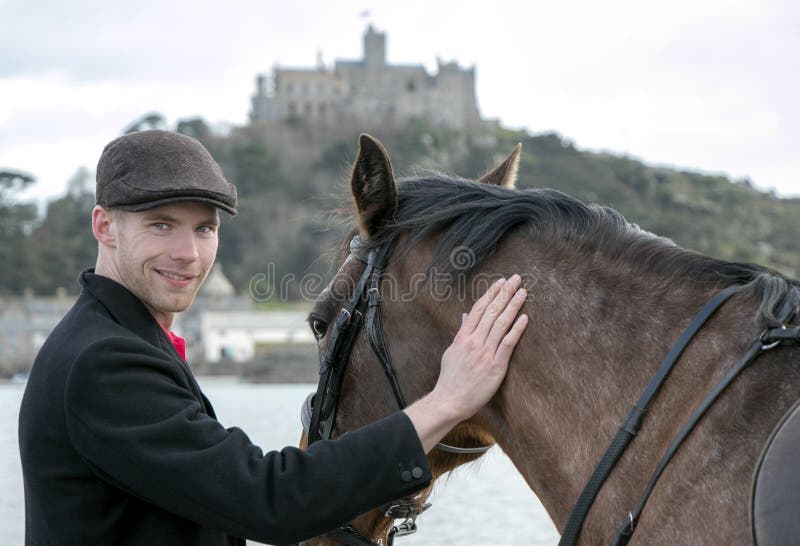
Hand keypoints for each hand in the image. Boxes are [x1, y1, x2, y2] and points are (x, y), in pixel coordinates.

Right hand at [433, 274, 527, 420]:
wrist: (450, 400)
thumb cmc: (450, 378)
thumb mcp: (452, 351)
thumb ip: (461, 332)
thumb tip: (466, 316)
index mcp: (463, 336)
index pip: (479, 309)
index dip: (491, 293)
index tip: (501, 282)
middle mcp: (474, 341)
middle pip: (492, 311)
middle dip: (505, 293)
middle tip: (516, 279)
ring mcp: (485, 353)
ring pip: (501, 323)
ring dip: (513, 306)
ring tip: (523, 292)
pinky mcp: (496, 366)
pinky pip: (508, 344)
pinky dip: (516, 330)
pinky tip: (524, 318)